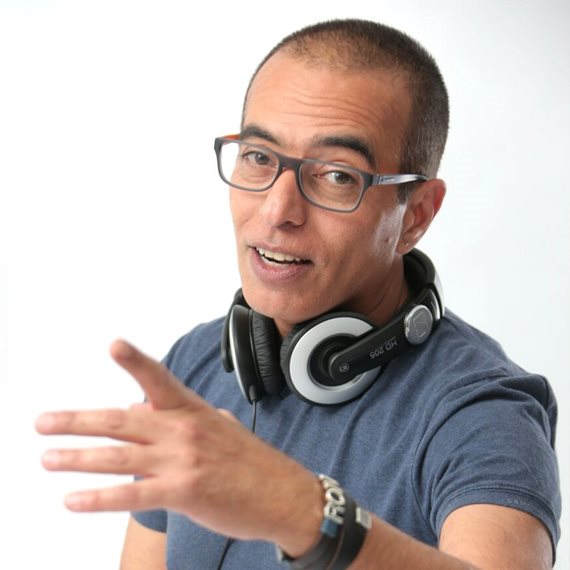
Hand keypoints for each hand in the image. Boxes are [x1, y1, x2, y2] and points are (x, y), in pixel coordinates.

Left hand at [35, 340, 321, 550]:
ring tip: (48, 458)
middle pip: (122, 421)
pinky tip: (73, 499)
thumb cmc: (252, 462)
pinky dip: (99, 498)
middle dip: (78, 420)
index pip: (159, 379)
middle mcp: (185, 430)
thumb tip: (143, 412)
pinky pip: (132, 495)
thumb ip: (181, 418)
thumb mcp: (220, 427)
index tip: (113, 344)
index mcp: (194, 411)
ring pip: (119, 456)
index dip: (135, 361)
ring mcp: (184, 461)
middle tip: (44, 422)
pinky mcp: (184, 492)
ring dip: (77, 457)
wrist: (285, 494)